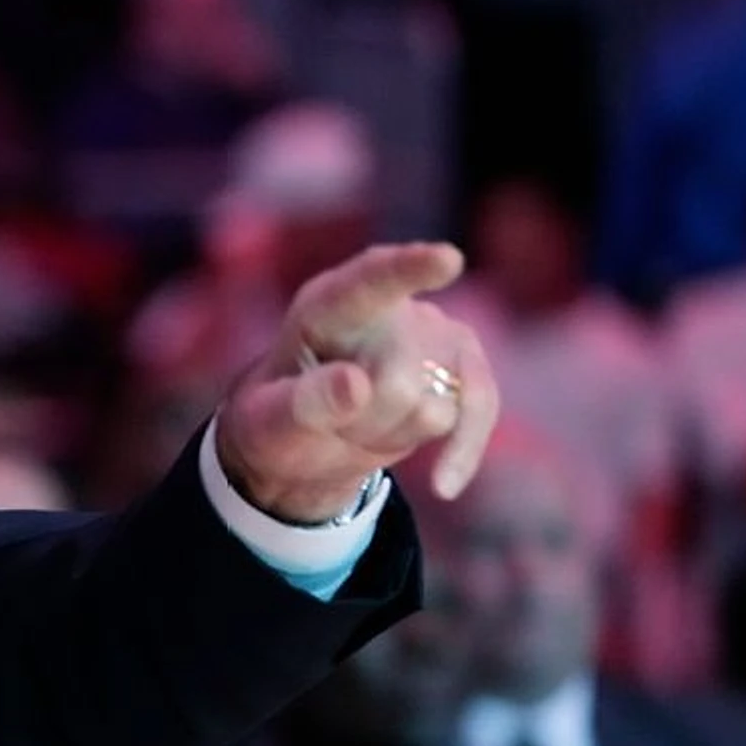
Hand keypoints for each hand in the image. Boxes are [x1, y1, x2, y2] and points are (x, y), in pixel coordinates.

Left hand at [216, 243, 497, 522]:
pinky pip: (478, 411)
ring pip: (436, 406)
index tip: (447, 259)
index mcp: (328, 306)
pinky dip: (461, 452)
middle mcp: (388, 311)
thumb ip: (304, 402)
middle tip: (328, 419)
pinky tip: (443, 486)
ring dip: (394, 434)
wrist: (299, 444)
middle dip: (366, 421)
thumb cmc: (275, 420)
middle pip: (400, 380)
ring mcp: (431, 336)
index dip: (409, 269)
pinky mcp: (461, 371)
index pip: (371, 280)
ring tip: (355, 425)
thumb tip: (358, 385)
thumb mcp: (267, 421)